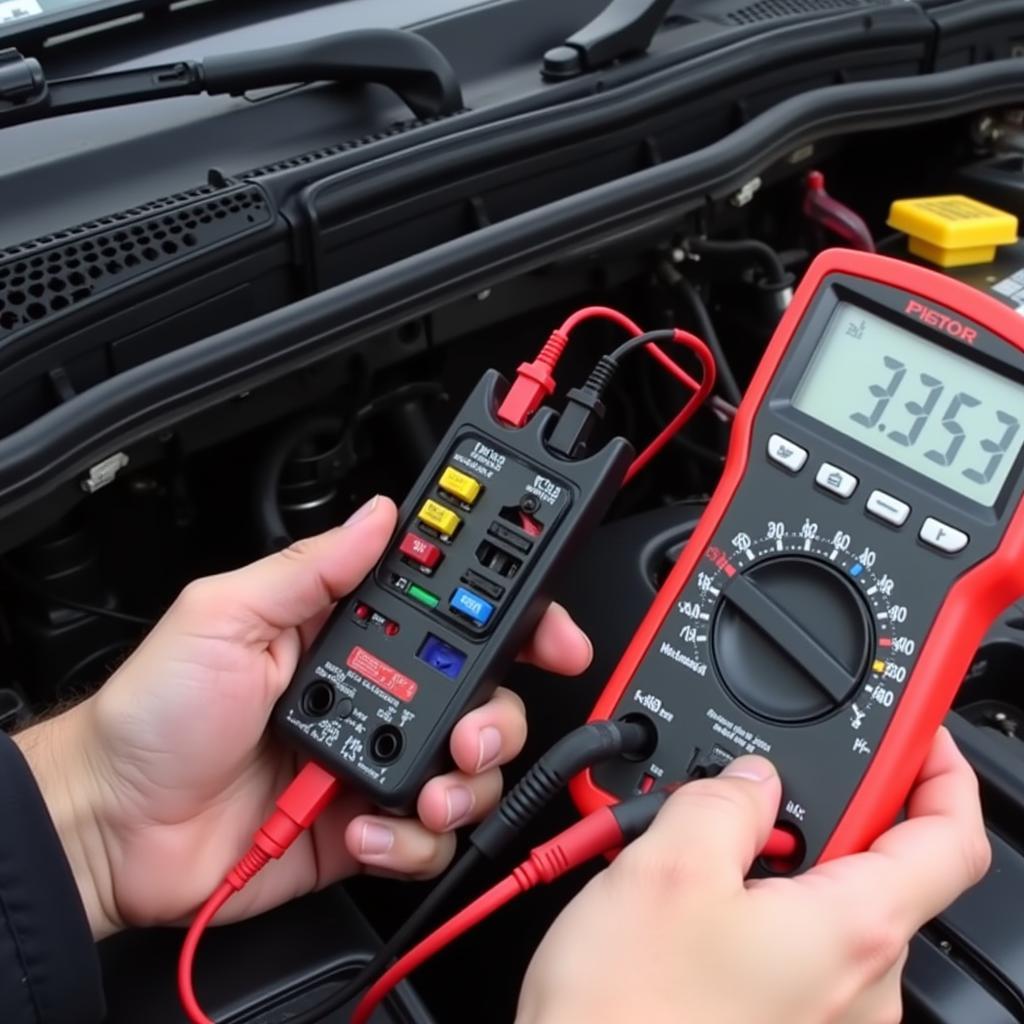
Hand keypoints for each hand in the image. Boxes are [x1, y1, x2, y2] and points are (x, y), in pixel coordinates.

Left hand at [14, 496, 591, 939]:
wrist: (113, 828)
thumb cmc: (156, 714)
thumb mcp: (225, 614)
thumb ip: (310, 566)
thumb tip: (378, 517)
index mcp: (349, 633)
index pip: (452, 612)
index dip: (513, 615)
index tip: (547, 630)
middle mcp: (377, 693)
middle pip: (485, 694)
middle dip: (501, 713)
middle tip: (474, 728)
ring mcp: (377, 759)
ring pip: (474, 770)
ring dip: (465, 781)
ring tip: (422, 787)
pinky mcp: (369, 824)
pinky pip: (430, 836)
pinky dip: (410, 837)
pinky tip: (363, 824)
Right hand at [518, 729, 989, 1023]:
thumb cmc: (628, 1015)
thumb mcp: (666, 866)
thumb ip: (723, 798)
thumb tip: (748, 779)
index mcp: (852, 930)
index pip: (951, 838)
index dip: (940, 771)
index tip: (912, 735)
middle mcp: (857, 983)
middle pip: (877, 864)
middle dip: (815, 810)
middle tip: (748, 788)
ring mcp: (822, 1015)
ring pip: (820, 903)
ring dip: (769, 858)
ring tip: (690, 847)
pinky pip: (788, 945)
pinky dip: (750, 904)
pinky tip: (687, 900)